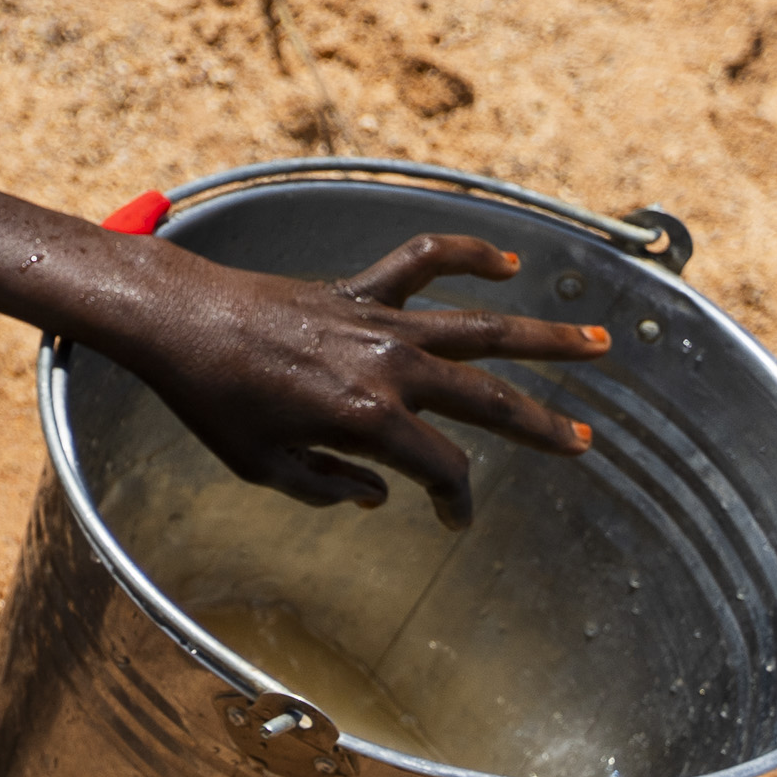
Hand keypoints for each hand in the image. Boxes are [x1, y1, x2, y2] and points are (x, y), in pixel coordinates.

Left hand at [105, 233, 610, 524]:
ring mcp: (381, 322)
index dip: (456, 501)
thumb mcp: (263, 468)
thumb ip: (326, 488)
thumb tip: (374, 495)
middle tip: (585, 443)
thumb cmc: (213, 403)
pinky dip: (469, 255)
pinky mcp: (361, 289)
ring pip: (482, 328)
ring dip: (544, 336)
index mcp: (366, 420)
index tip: (454, 521)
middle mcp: (389, 368)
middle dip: (541, 426)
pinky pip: (426, 261)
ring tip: (597, 342)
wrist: (180, 322)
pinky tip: (507, 264)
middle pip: (487, 401)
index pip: (441, 467)